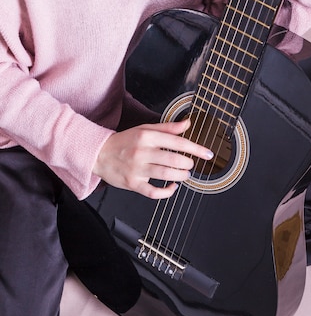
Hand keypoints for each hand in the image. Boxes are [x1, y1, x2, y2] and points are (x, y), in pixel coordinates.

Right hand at [93, 118, 213, 198]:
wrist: (98, 154)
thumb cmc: (123, 142)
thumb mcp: (144, 129)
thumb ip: (167, 128)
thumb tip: (187, 123)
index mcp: (146, 136)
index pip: (177, 142)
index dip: (196, 148)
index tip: (207, 154)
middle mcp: (142, 152)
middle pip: (173, 159)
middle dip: (188, 163)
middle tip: (190, 164)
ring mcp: (137, 169)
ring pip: (166, 175)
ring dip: (181, 176)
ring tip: (184, 174)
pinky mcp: (133, 184)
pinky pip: (154, 192)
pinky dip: (167, 192)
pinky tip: (172, 187)